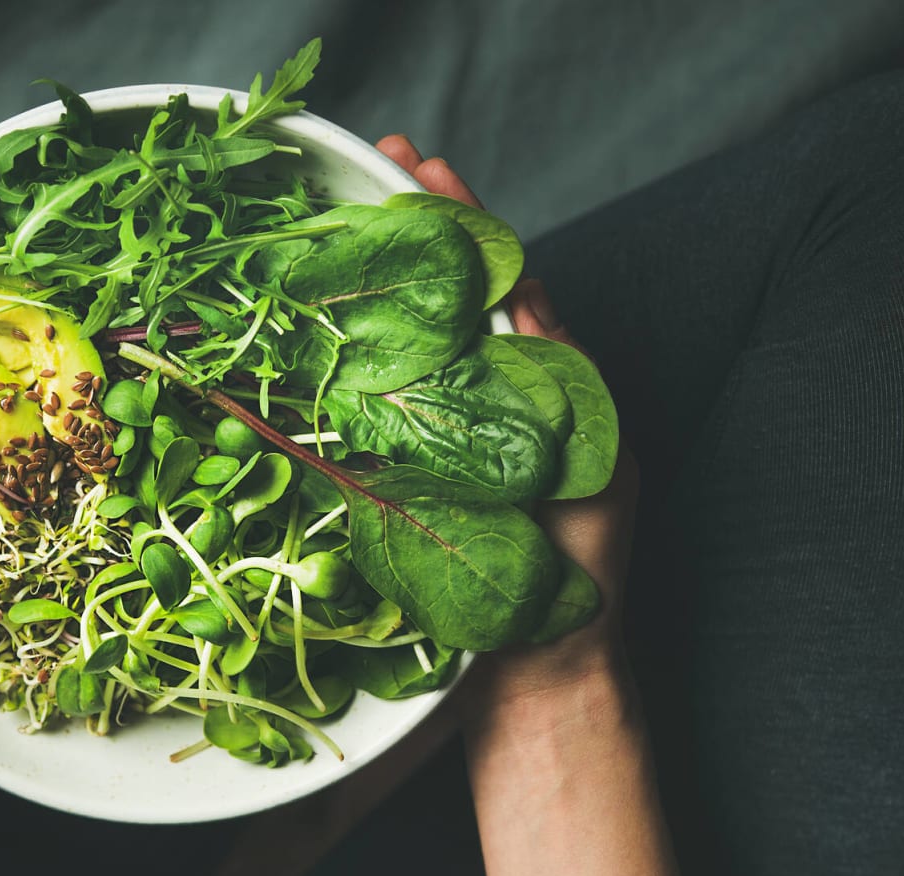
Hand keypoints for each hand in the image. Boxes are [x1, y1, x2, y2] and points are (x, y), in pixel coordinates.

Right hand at [374, 136, 679, 875]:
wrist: (533, 681)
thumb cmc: (572, 581)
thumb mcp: (585, 466)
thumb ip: (558, 383)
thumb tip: (522, 298)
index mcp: (547, 392)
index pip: (501, 281)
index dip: (464, 220)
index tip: (422, 165)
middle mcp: (492, 407)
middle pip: (451, 297)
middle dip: (417, 227)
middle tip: (374, 165)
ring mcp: (443, 443)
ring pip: (406, 342)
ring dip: (378, 278)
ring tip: (338, 222)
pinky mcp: (403, 480)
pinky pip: (375, 402)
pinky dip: (352, 353)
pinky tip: (318, 324)